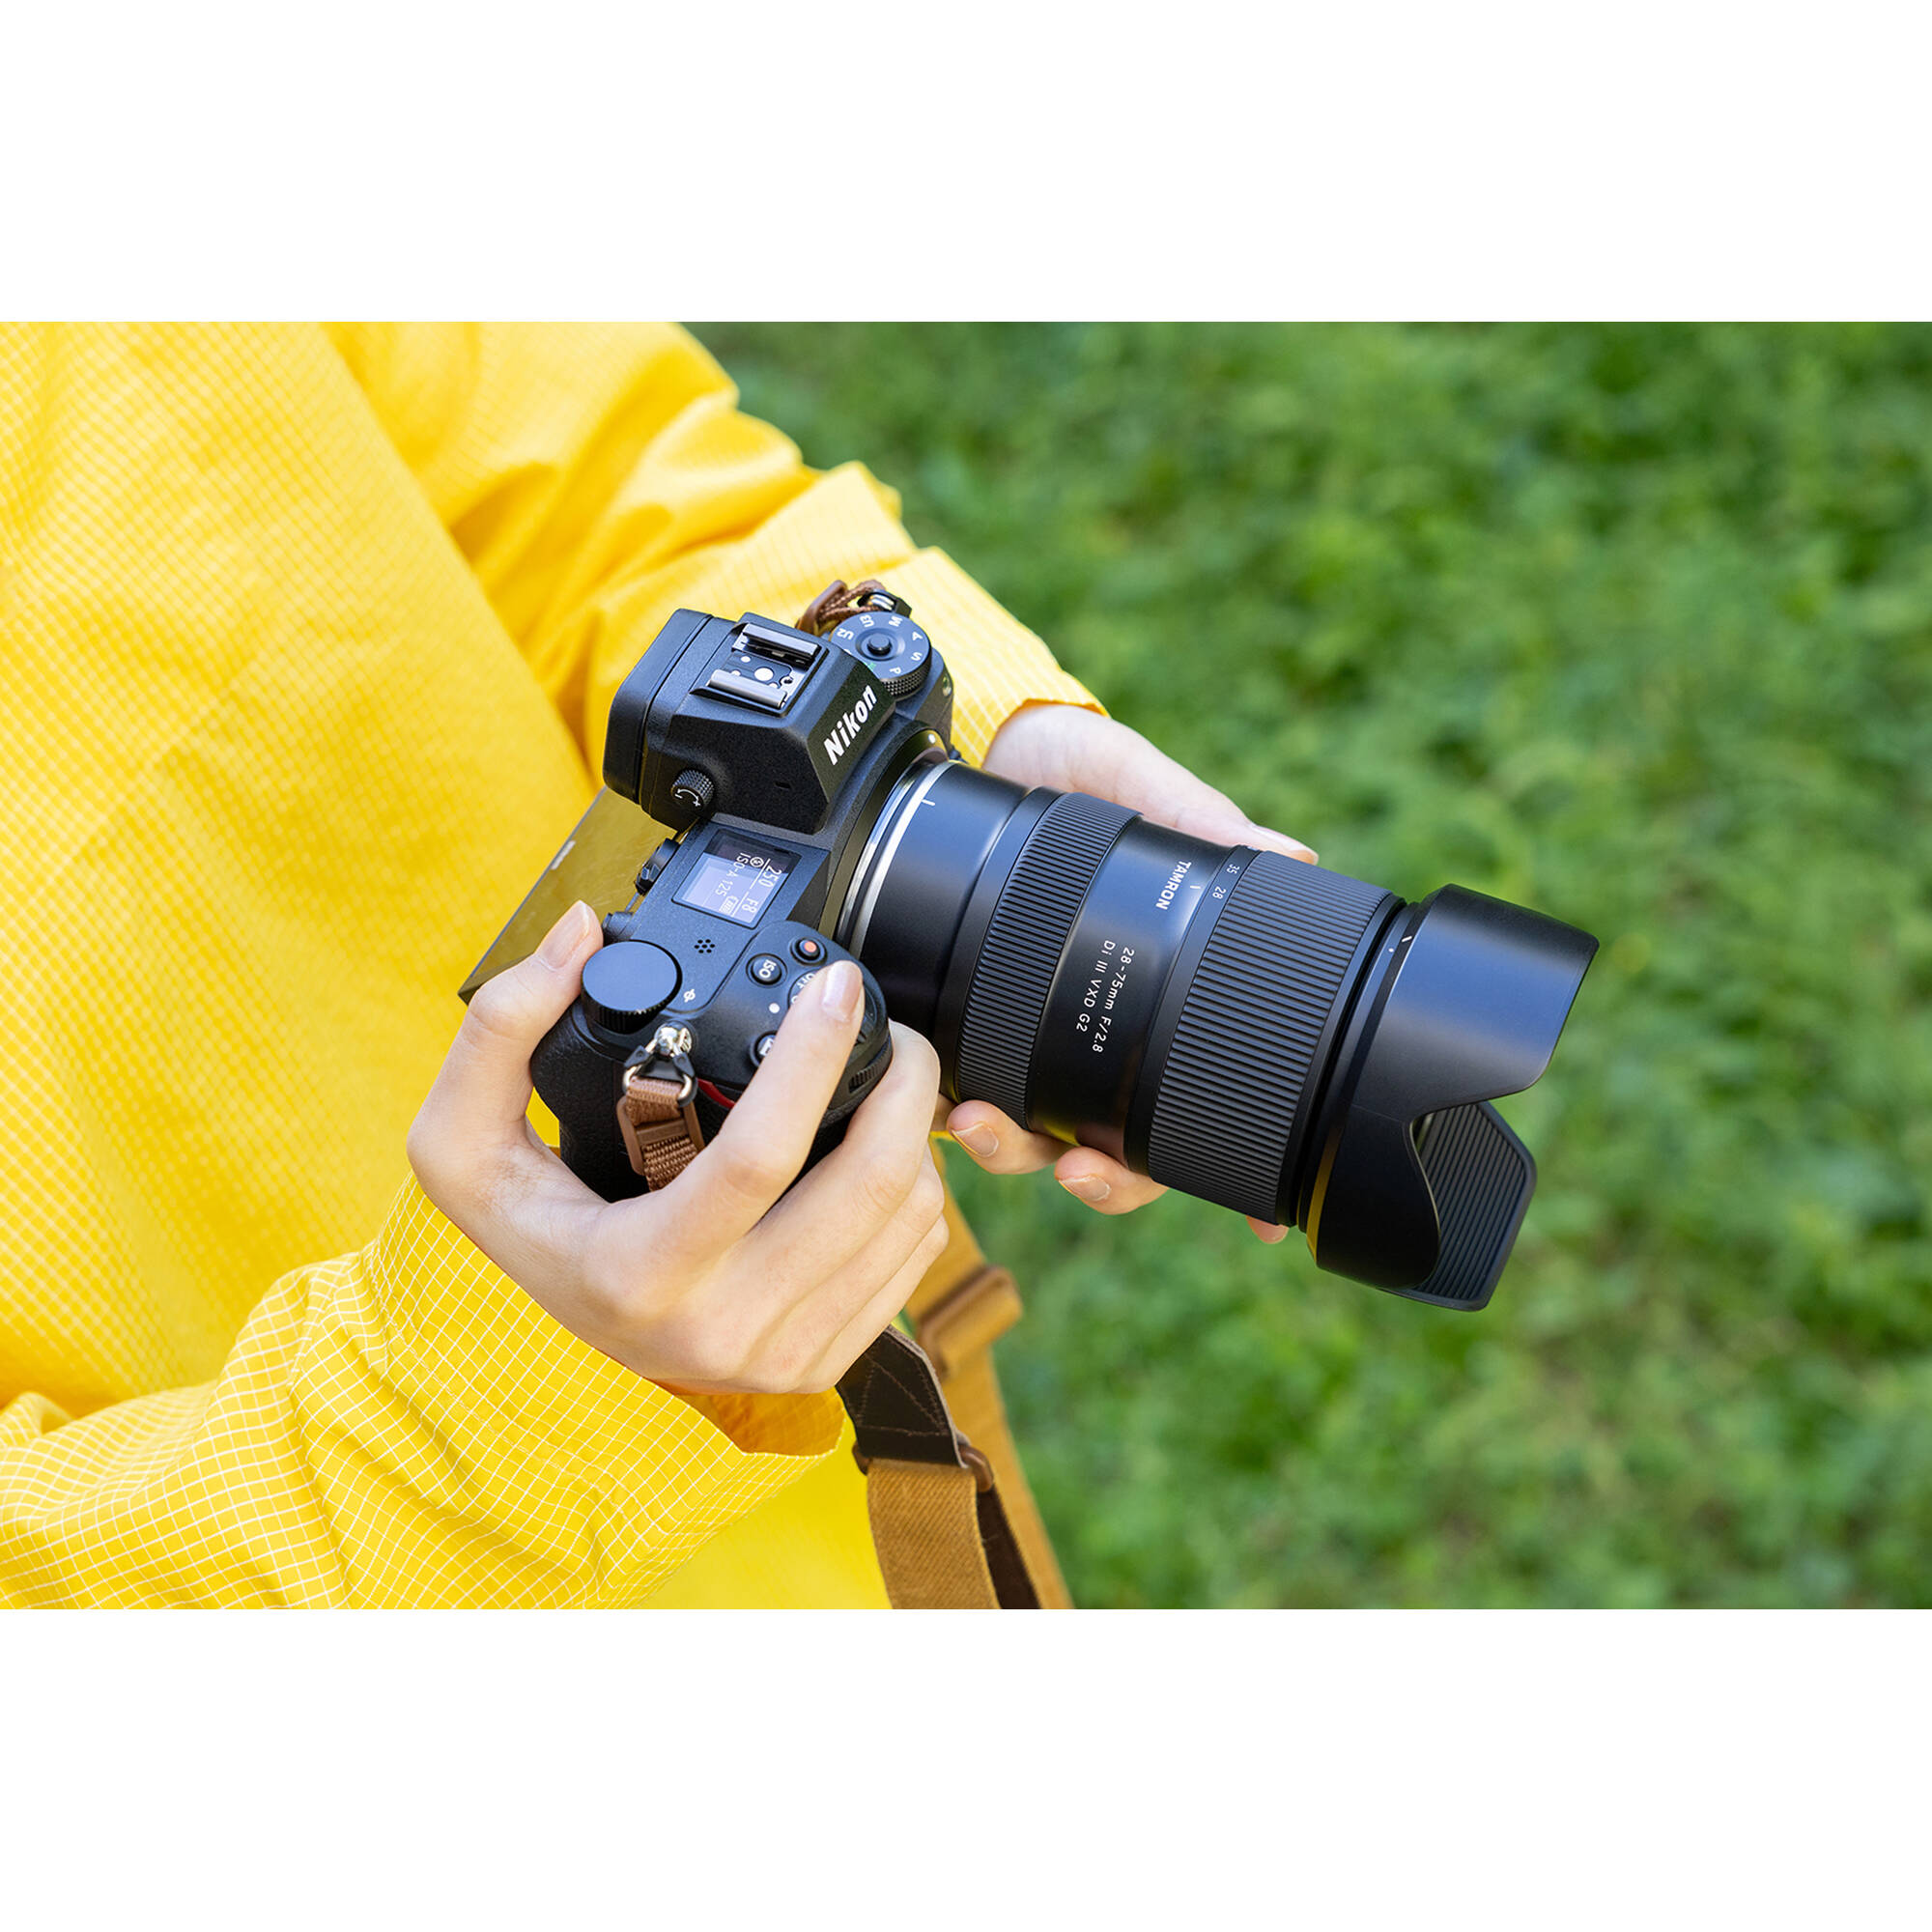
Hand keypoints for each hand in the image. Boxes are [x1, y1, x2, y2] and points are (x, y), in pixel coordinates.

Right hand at [409, 903, 947, 1393]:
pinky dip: (917, 1186)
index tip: (835, 985)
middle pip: (866, 1186)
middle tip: (886, 1022)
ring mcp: (783, 1355)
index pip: (757, 1157)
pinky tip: (879, 1148)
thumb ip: (500, 1028)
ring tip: (883, 1077)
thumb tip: (578, 931)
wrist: (567, 1347)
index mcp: (640, 1273)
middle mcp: (722, 1327)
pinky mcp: (827, 1362)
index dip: (813, 1058)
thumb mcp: (462, 1141)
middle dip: (901, 1080)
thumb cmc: (528, 1229)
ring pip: (908, 1218)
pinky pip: (919, 1257)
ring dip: (914, 1129)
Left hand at [943, 703, 1318, 1244]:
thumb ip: (1198, 819)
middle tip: (1077, 1169)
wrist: (972, 742)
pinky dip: (933, 1113)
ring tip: (982, 1122)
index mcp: (1150, 998)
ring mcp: (1013, 1040)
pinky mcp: (945, 1024)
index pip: (1197, 1108)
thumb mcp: (1133, 780)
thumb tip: (1292, 855)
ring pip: (1023, 1141)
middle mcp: (1085, 1037)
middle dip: (1100, 1180)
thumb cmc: (1069, 767)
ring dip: (1009, 1153)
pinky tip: (933, 1102)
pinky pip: (937, 1094)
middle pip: (1110, 1153)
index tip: (1259, 1222)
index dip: (1231, 1176)